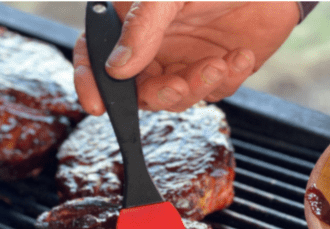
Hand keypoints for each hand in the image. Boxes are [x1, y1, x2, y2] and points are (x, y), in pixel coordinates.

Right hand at [73, 1, 299, 113]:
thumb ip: (143, 26)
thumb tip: (117, 67)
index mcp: (132, 22)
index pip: (95, 54)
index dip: (90, 81)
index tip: (96, 105)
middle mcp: (154, 46)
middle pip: (139, 89)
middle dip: (160, 93)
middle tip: (180, 83)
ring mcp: (184, 61)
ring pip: (177, 98)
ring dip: (198, 87)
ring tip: (218, 63)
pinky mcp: (215, 71)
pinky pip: (214, 93)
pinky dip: (227, 80)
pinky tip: (240, 55)